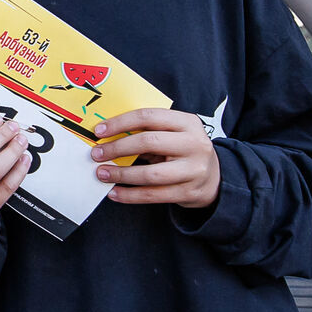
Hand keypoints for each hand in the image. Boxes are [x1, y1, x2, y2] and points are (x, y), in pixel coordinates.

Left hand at [93, 108, 220, 207]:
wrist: (214, 178)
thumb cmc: (184, 151)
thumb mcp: (174, 134)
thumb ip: (149, 131)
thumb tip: (108, 135)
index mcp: (187, 122)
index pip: (149, 116)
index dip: (121, 123)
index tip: (99, 131)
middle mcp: (194, 144)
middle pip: (148, 142)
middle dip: (117, 148)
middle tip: (97, 154)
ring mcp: (194, 170)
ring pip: (151, 173)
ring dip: (121, 174)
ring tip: (102, 173)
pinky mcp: (189, 192)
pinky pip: (153, 195)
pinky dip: (130, 195)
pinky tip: (115, 193)